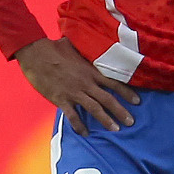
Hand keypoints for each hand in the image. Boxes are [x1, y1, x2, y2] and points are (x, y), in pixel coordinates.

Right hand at [16, 37, 139, 134]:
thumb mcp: (75, 46)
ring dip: (106, 120)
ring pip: (94, 108)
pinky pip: (73, 115)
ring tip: (115, 130)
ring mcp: (74, 92)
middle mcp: (86, 83)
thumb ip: (85, 50)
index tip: (137, 102)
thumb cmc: (54, 48)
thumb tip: (92, 40)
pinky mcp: (61, 99)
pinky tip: (85, 133)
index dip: (126, 93)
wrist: (36, 55)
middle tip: (131, 122)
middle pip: (107, 99)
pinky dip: (79, 125)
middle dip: (121, 111)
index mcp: (90, 71)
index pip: (113, 83)